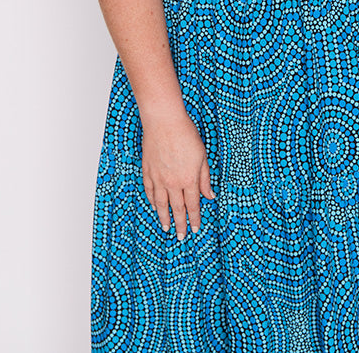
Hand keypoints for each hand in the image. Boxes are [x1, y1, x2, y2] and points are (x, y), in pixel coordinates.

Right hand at [141, 109, 214, 239]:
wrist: (164, 121)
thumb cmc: (186, 134)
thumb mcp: (202, 156)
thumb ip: (205, 178)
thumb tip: (210, 195)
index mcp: (189, 179)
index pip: (193, 204)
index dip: (194, 218)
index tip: (195, 229)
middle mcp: (173, 182)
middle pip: (176, 208)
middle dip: (180, 224)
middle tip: (181, 236)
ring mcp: (158, 178)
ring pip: (161, 203)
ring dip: (163, 217)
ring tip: (166, 227)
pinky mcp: (147, 171)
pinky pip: (149, 191)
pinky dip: (152, 200)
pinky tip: (154, 206)